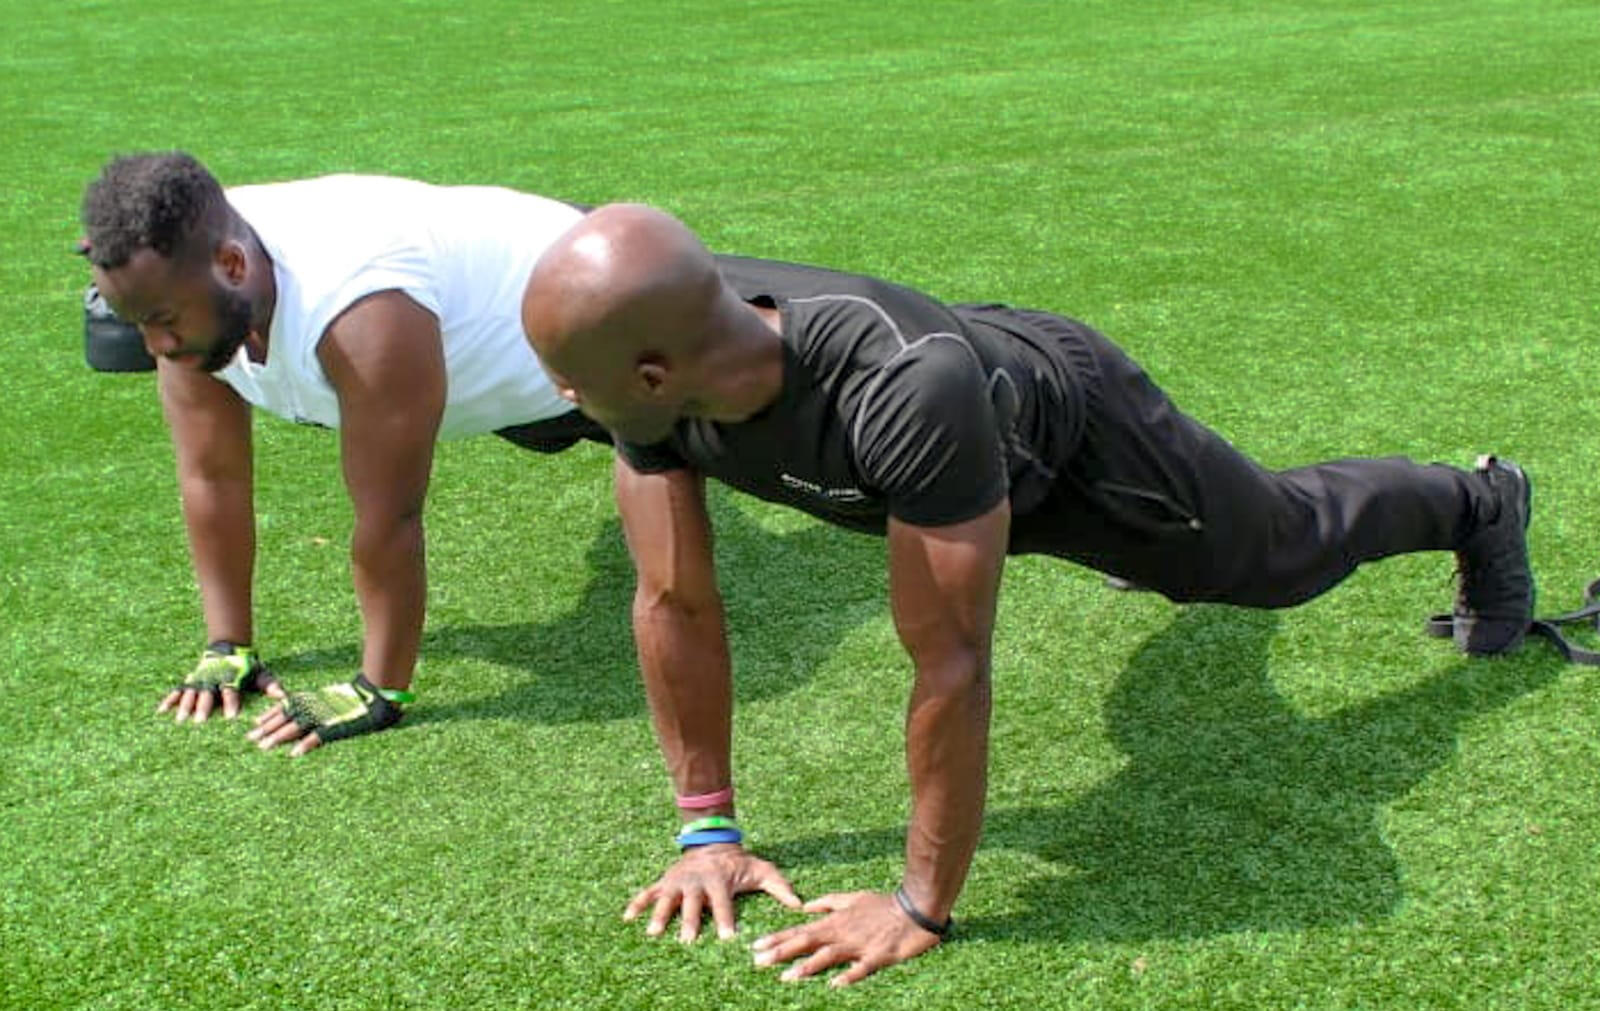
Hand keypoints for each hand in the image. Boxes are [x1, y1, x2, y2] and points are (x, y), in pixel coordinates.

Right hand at [157, 642, 283, 723]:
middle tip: (201, 722)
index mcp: (231, 678)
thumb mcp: (261, 673)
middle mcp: (214, 679)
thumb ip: (271, 685)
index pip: (232, 691)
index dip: (231, 703)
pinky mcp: (190, 680)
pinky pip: (178, 690)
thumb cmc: (247, 666)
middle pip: (208, 693)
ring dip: (185, 705)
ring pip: (191, 692)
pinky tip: (161, 711)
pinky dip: (169, 700)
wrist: (228, 649)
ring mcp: (200, 679)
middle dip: (204, 707)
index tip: (232, 717)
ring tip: (181, 721)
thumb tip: (284, 696)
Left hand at [247, 674, 404, 756]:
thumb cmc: (361, 696)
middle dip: (267, 727)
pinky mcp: (338, 726)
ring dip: (279, 737)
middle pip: (287, 717)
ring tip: (264, 747)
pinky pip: (319, 736)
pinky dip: (306, 744)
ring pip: (297, 726)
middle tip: (250, 737)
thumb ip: (321, 703)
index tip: (256, 721)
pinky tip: (294, 754)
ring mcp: (326, 716)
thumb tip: (308, 707)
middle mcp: (317, 707)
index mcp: (316, 699)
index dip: (271, 714)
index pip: (288, 706)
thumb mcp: (335, 697)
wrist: (380, 694)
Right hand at [624, 844, 802, 941]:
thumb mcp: (762, 870)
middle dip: (691, 922)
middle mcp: (698, 881)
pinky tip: (627, 917)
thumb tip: (799, 904)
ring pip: (668, 899)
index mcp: (720, 881)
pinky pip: (648, 892)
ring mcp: (679, 881)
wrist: (712, 840)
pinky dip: (637, 903)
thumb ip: (780, 887)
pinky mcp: (666, 881)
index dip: (726, 920)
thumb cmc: (739, 862)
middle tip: (688, 941)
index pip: (724, 905)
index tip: (728, 938)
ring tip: (654, 933)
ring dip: (660, 915)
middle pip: (693, 905)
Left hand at [751, 890, 942, 987]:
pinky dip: (848, 975)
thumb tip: (805, 906)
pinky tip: (834, 984)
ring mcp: (859, 945)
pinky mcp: (877, 956)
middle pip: (807, 943)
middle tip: (759, 961)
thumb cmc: (883, 904)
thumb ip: (828, 902)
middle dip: (782, 952)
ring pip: (828, 956)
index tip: (756, 946)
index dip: (778, 938)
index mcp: (835, 921)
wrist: (915, 908)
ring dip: (807, 966)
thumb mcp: (852, 897)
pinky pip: (861, 968)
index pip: (800, 930)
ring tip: (786, 976)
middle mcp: (842, 933)